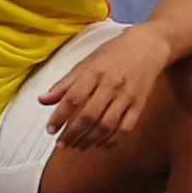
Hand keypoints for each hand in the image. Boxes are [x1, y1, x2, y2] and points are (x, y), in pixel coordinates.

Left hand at [37, 26, 166, 151]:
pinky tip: (99, 144)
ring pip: (106, 125)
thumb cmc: (114, 53)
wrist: (148, 46)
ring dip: (89, 140)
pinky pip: (125, 128)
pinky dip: (111, 140)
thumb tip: (43, 100)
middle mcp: (112, 84)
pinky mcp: (139, 105)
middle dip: (72, 134)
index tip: (50, 129)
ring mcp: (127, 96)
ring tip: (77, 147)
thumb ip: (65, 83)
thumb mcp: (87, 62)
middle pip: (89, 116)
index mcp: (95, 71)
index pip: (73, 99)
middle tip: (61, 144)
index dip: (59, 117)